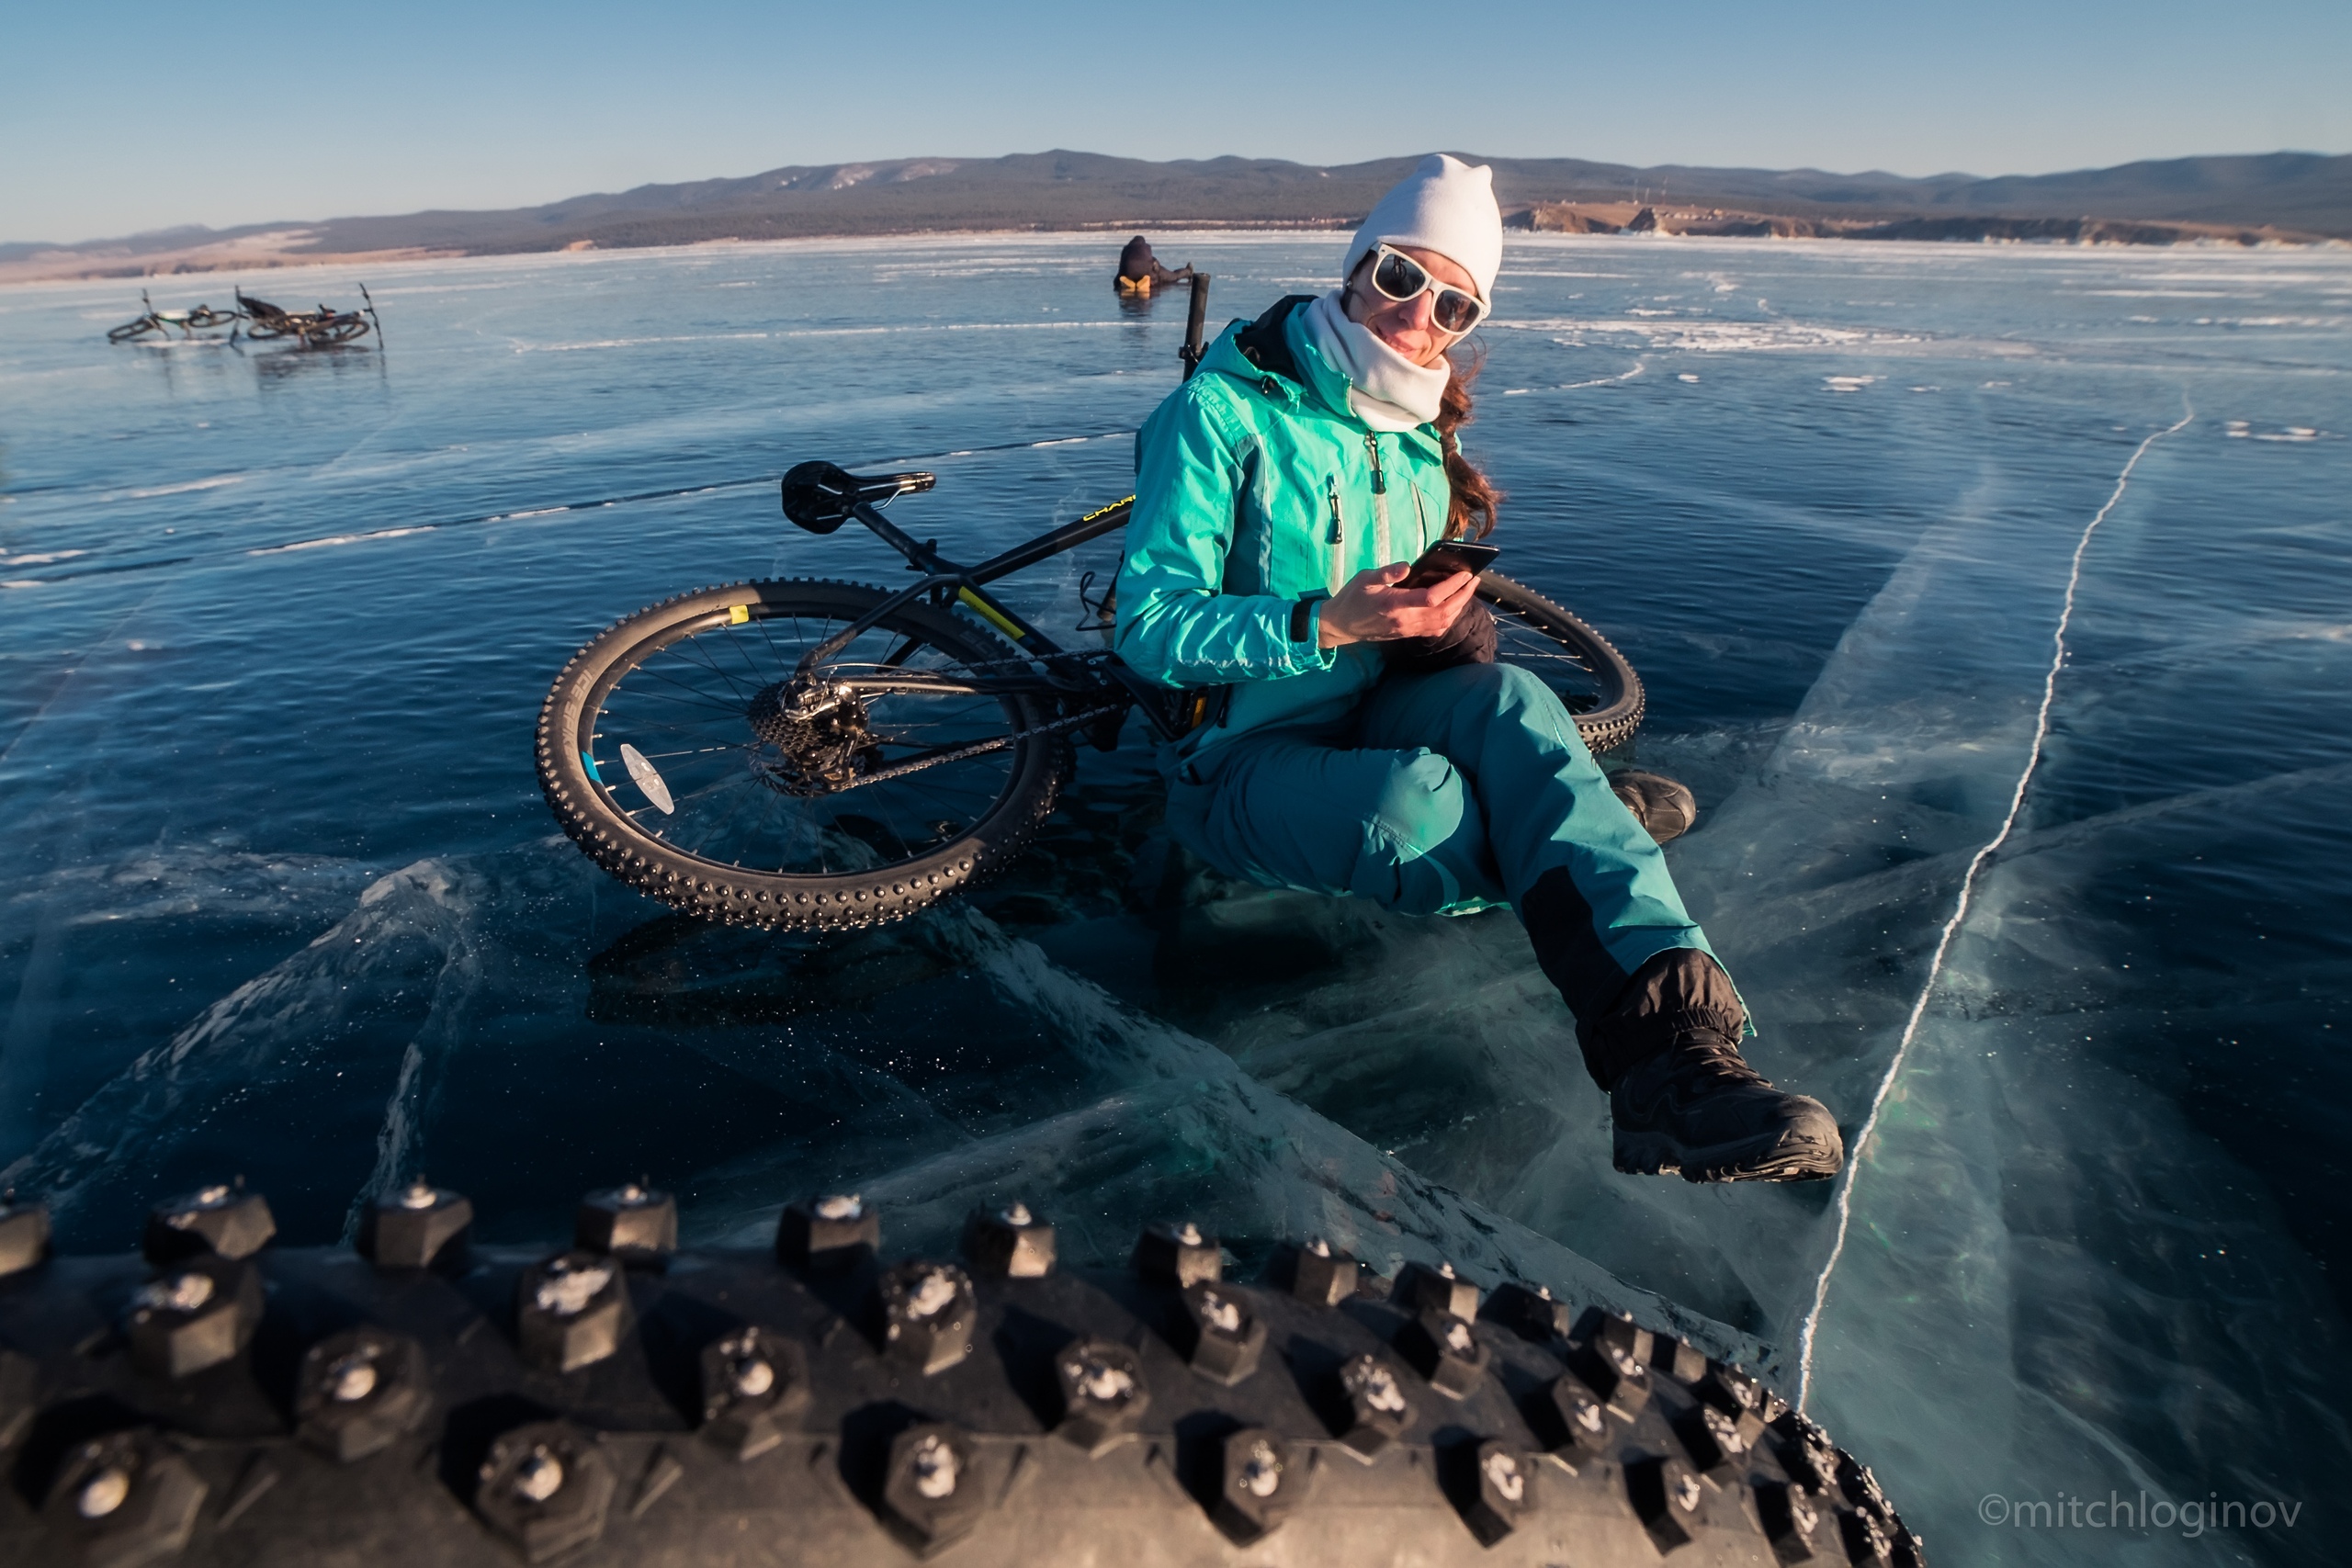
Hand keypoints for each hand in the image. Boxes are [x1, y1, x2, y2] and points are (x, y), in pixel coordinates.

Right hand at [1316, 563, 1478, 647]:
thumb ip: (1387, 573)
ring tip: (1468, 590)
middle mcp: (1405, 620)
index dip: (1451, 586)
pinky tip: (1454, 606)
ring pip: (1442, 622)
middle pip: (1444, 612)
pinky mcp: (1407, 634)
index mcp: (1395, 604)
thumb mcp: (1365, 578)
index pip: (1431, 598)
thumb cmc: (1353, 598)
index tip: (1464, 573)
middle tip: (1474, 580)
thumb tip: (1406, 566)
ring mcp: (1407, 630)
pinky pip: (1435, 628)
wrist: (1341, 626)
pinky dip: (1449, 617)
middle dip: (1463, 596)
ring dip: (1459, 607)